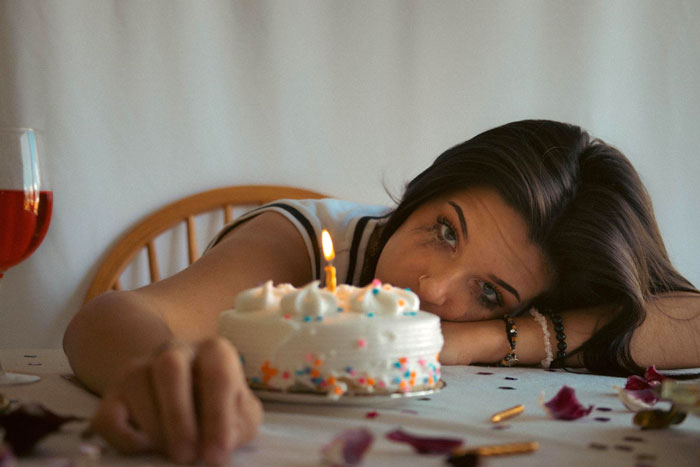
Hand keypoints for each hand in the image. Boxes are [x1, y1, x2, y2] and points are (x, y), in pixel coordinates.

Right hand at [89, 337, 262, 464]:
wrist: (180, 397)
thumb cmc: (217, 406)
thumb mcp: (240, 414)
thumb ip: (239, 426)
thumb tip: (220, 446)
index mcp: (214, 352)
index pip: (218, 374)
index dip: (218, 417)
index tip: (216, 456)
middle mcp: (176, 351)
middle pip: (170, 368)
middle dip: (178, 417)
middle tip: (186, 457)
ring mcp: (139, 369)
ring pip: (137, 385)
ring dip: (156, 430)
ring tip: (173, 453)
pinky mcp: (112, 395)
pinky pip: (109, 416)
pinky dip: (125, 438)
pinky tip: (147, 447)